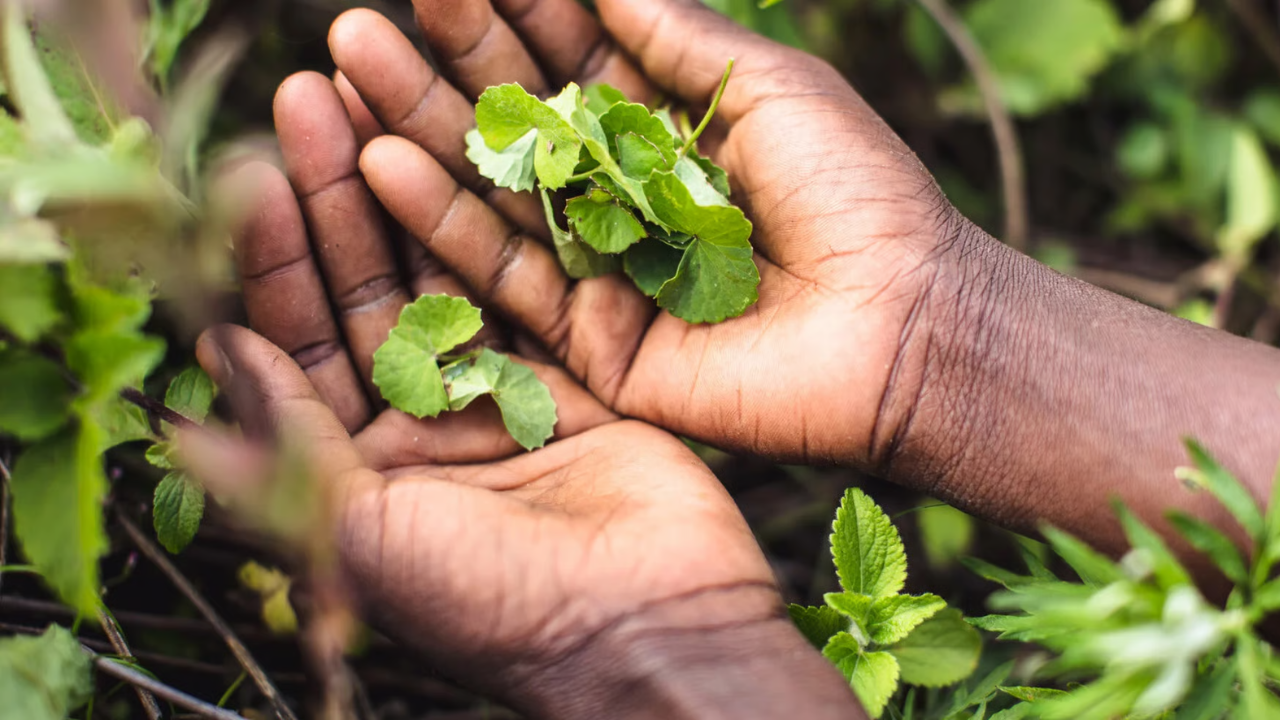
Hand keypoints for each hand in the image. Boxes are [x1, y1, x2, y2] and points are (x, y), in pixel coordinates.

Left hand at [218, 74, 860, 715]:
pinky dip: (495, 222)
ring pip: (442, 271)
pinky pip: (524, 284)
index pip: (300, 342)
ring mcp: (501, 390)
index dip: (274, 258)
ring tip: (376, 102)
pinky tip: (470, 154)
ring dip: (407, 190)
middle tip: (310, 104)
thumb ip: (286, 444)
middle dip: (333, 199)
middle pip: (367, 291)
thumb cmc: (492, 602)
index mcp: (360, 464)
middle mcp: (423, 420)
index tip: (253, 174)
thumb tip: (213, 356)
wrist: (645, 625)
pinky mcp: (575, 372)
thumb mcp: (363, 532)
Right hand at [326, 0, 983, 468]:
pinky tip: (380, 163)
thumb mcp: (764, 89)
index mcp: (667, 131)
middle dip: (443, 64)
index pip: (566, 60)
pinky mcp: (590, 342)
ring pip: (493, 193)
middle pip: (516, 123)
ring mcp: (601, 271)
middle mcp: (622, 199)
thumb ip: (671, 35)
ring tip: (345, 66)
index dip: (504, 13)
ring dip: (418, 131)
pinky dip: (443, 222)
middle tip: (359, 18)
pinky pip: (505, 278)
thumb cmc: (855, 195)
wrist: (899, 330)